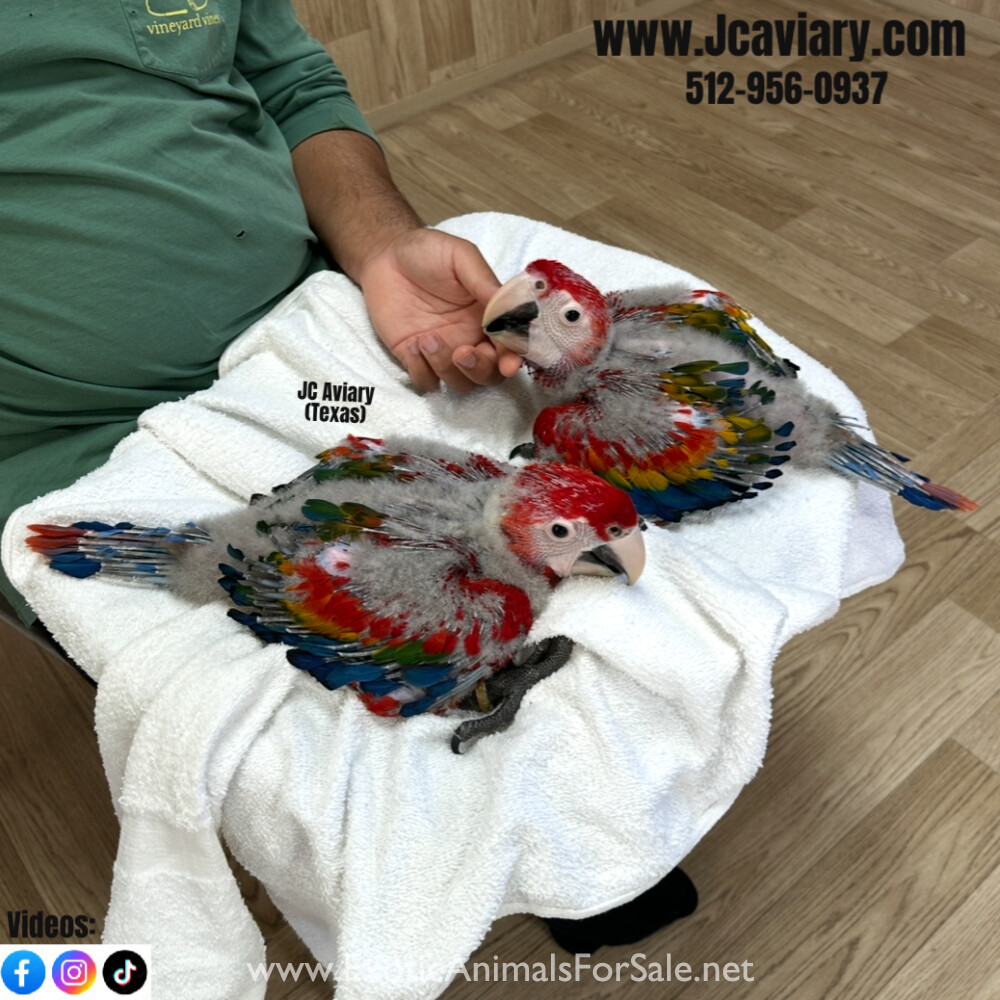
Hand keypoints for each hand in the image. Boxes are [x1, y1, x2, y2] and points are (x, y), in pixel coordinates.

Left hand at [357, 228, 522, 391]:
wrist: (384, 256)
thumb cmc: (427, 252)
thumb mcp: (460, 257)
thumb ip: (485, 283)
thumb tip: (513, 310)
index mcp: (488, 316)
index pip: (509, 346)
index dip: (512, 358)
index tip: (508, 363)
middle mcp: (470, 338)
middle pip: (489, 374)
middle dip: (480, 370)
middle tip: (462, 353)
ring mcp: (444, 351)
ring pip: (460, 383)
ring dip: (447, 369)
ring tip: (427, 339)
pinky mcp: (416, 358)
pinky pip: (427, 382)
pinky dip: (422, 371)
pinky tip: (411, 345)